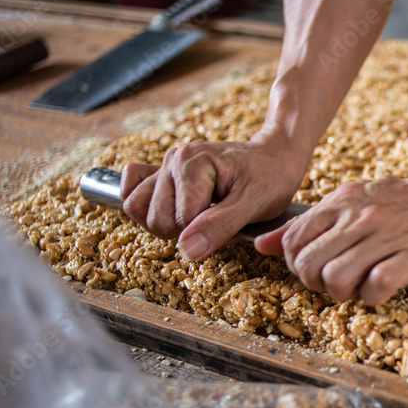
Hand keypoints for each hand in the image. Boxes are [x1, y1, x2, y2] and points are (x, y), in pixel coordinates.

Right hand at [121, 130, 306, 260]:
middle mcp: (173, 160)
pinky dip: (144, 208)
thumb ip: (220, 227)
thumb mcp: (254, 205)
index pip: (178, 221)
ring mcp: (165, 165)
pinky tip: (171, 211)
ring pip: (136, 207)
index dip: (203, 233)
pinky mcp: (162, 173)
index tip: (230, 222)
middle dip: (184, 231)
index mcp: (193, 163)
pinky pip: (133, 192)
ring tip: (197, 218)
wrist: (275, 158)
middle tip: (216, 220)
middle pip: (154, 217)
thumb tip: (187, 250)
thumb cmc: (270, 179)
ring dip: (164, 223)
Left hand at [254, 173, 407, 304]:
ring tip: (358, 288)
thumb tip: (263, 245)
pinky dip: (372, 297)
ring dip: (342, 293)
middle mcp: (360, 218)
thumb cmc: (398, 205)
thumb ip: (308, 224)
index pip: (294, 241)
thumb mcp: (349, 202)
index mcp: (341, 203)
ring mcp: (386, 237)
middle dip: (315, 284)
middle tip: (335, 284)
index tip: (316, 270)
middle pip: (310, 265)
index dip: (297, 265)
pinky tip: (379, 291)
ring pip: (336, 277)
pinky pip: (376, 285)